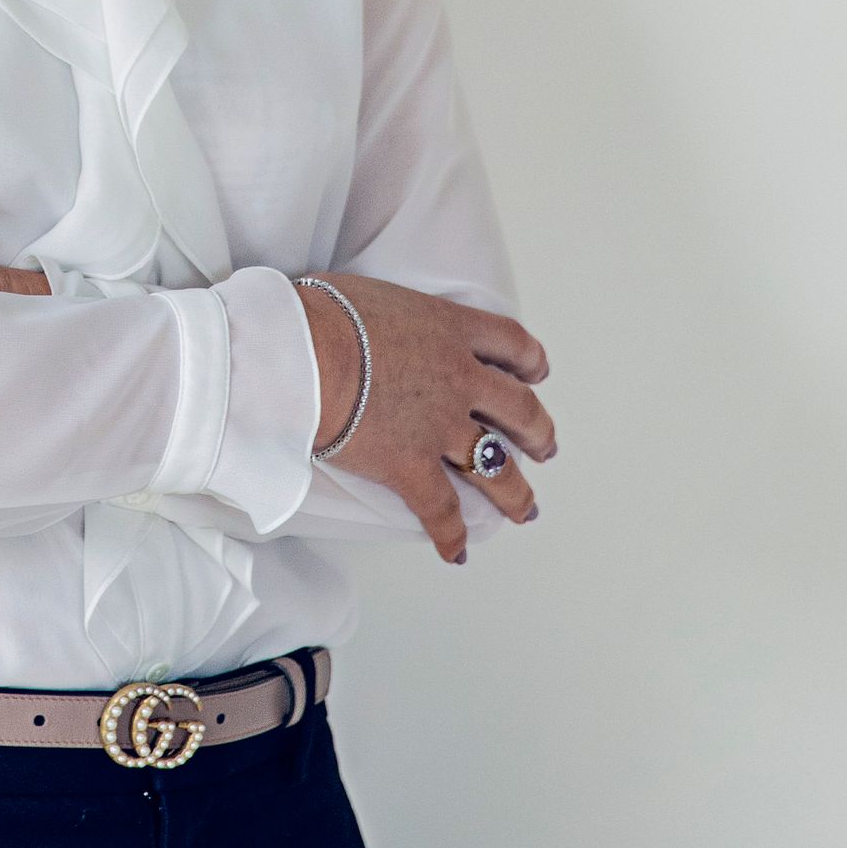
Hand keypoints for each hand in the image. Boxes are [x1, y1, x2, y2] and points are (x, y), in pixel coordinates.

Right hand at [298, 273, 553, 563]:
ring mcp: (440, 426)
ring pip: (496, 466)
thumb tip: (356, 319)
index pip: (511, 343)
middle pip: (520, 409)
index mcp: (450, 329)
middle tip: (543, 447)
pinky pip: (441, 510)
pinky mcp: (410, 467)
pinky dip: (450, 535)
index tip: (534, 374)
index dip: (530, 362)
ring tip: (524, 509)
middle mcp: (459, 379)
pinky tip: (455, 552)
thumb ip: (385, 314)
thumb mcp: (368, 295)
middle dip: (537, 432)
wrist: (303, 352)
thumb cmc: (319, 314)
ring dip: (515, 492)